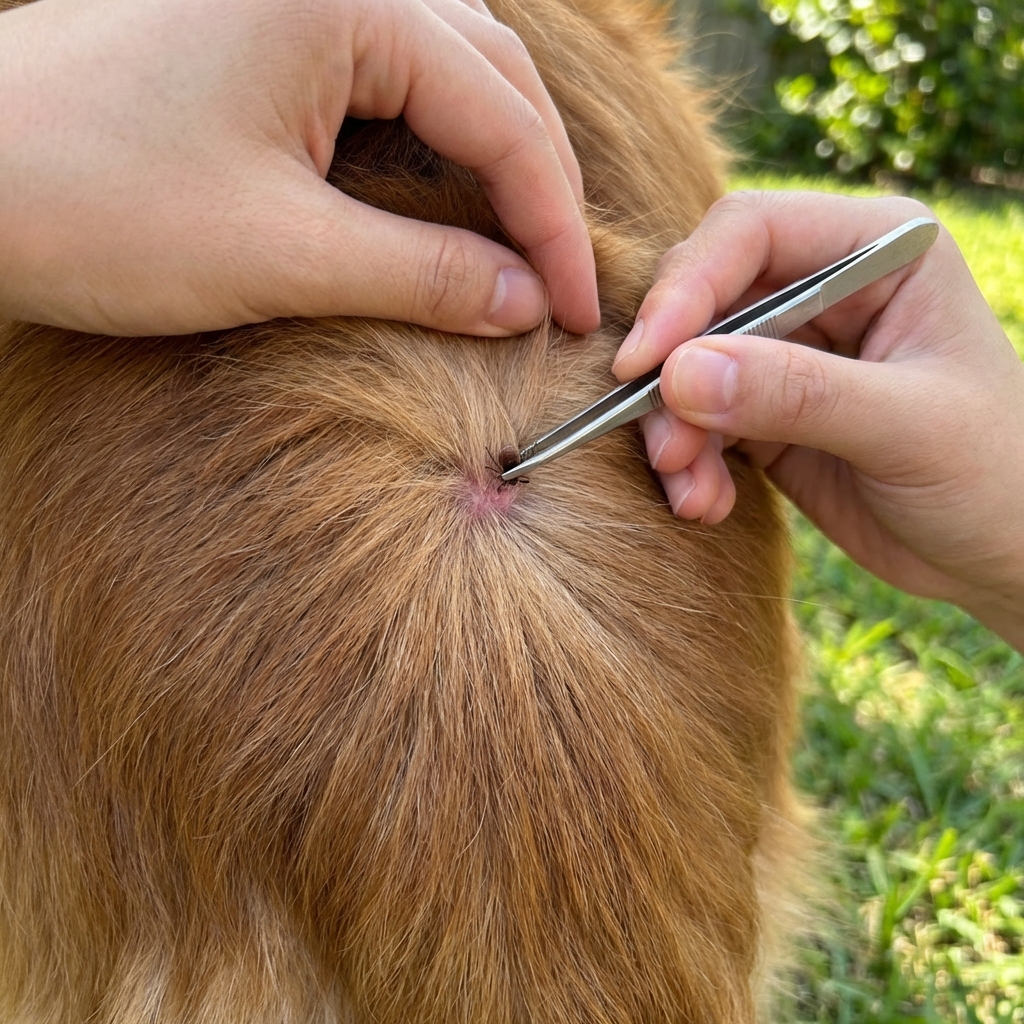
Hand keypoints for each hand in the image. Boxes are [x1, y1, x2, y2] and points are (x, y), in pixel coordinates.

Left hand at [0, 0, 598, 336]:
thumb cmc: (97, 206)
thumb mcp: (285, 254)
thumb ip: (427, 275)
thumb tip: (528, 303)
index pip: (502, 119)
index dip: (554, 226)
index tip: (579, 311)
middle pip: (494, 76)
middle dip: (537, 183)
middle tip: (561, 281)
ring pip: (450, 64)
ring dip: (496, 151)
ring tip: (523, 237)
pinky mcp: (265, 22)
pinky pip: (392, 69)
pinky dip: (437, 134)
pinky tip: (449, 189)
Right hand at [612, 191, 1023, 648]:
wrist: (1000, 553)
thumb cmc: (993, 474)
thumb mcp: (907, 427)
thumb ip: (797, 393)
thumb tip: (678, 374)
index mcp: (874, 250)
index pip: (751, 233)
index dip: (686, 289)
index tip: (646, 363)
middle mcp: (822, 287)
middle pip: (703, 299)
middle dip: (671, 374)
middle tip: (663, 447)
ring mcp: (788, 351)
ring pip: (686, 366)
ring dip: (673, 430)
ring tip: (689, 492)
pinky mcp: (763, 410)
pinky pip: (695, 420)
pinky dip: (688, 463)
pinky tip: (707, 505)